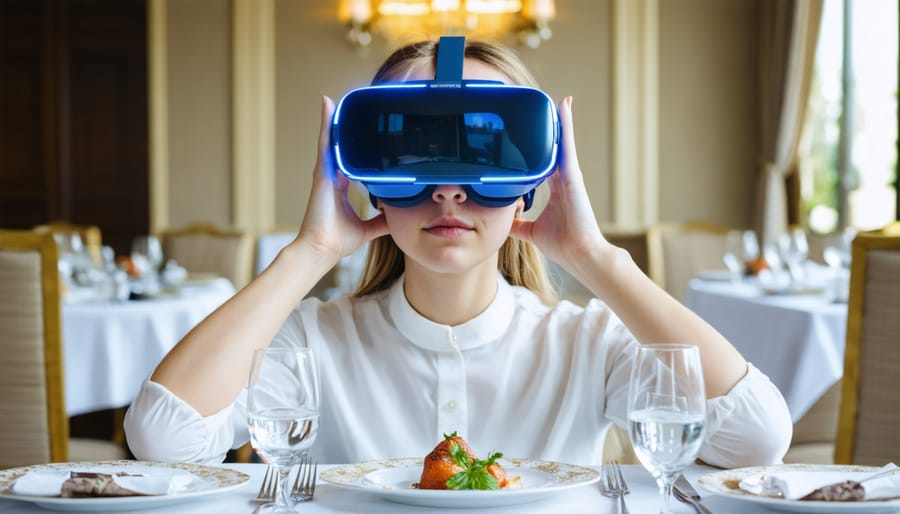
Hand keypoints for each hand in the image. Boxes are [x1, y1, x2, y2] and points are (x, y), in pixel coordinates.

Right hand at [296, 96, 388, 264]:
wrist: (321, 250)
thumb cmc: (337, 241)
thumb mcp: (367, 229)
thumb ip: (380, 222)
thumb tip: (396, 219)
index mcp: (339, 187)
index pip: (348, 160)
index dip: (355, 147)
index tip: (365, 134)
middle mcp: (331, 177)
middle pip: (339, 147)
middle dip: (345, 130)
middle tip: (355, 108)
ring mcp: (324, 173)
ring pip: (330, 140)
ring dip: (333, 119)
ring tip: (338, 98)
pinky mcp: (320, 173)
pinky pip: (324, 143)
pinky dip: (326, 124)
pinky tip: (328, 105)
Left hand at [509, 97, 607, 276]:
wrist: (580, 255)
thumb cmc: (562, 244)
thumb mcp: (531, 231)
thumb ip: (517, 223)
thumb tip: (503, 219)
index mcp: (555, 190)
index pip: (544, 163)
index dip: (536, 149)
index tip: (528, 136)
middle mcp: (563, 179)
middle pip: (553, 149)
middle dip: (548, 130)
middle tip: (540, 108)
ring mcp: (570, 176)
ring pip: (561, 142)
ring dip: (558, 121)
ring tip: (554, 100)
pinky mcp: (574, 176)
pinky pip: (567, 146)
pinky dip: (565, 126)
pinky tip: (563, 107)